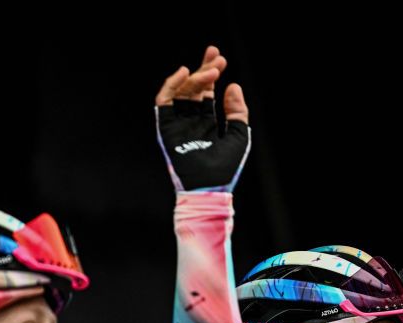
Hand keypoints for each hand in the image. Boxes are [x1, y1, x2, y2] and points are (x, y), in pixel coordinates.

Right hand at [155, 46, 249, 192]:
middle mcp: (189, 122)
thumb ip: (236, 112)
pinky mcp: (166, 128)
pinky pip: (164, 102)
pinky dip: (171, 85)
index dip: (211, 75)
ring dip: (195, 77)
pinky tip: (185, 73)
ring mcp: (177, 124)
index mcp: (205, 124)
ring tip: (212, 70)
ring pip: (181, 92)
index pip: (205, 93)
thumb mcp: (238, 136)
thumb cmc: (225, 168)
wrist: (210, 187)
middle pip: (193, 89)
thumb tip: (233, 86)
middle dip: (204, 70)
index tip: (220, 59)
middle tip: (216, 55)